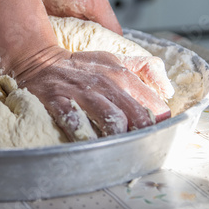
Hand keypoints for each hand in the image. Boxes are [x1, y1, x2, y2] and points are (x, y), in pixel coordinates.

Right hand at [13, 46, 171, 140]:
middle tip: (141, 148)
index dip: (159, 124)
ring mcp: (82, 92)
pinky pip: (76, 122)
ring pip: (112, 119)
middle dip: (144, 136)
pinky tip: (90, 145)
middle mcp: (105, 82)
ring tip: (120, 150)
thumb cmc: (81, 66)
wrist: (41, 61)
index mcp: (122, 74)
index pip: (154, 104)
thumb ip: (144, 68)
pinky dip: (85, 136)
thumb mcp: (115, 59)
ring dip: (120, 138)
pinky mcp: (59, 101)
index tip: (156, 135)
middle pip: (138, 116)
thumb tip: (167, 89)